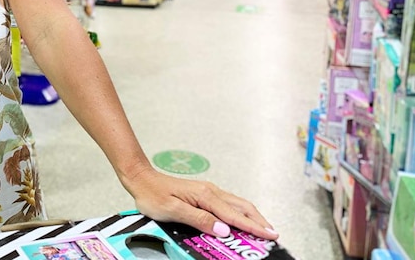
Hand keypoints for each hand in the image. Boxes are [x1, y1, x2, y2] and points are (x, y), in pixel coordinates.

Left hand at [123, 166, 278, 240]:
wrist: (142, 179)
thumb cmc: (153, 195)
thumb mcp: (173, 211)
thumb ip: (199, 220)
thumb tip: (223, 229)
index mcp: (205, 196)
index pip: (235, 215)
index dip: (253, 227)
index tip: (269, 235)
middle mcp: (211, 192)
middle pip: (242, 207)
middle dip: (259, 221)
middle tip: (273, 235)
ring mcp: (208, 192)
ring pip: (237, 204)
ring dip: (252, 216)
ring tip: (263, 229)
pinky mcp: (204, 194)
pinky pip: (228, 204)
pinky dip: (240, 213)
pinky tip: (242, 219)